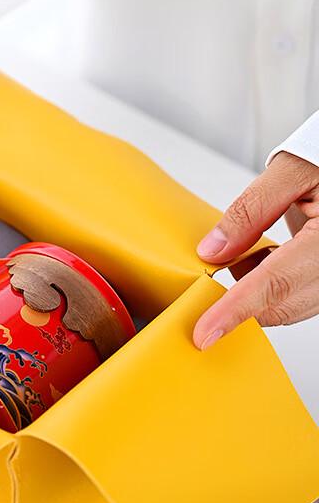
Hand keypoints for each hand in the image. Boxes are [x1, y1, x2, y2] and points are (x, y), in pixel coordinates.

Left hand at [193, 152, 318, 349]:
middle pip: (282, 304)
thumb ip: (251, 209)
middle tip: (201, 294)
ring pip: (291, 305)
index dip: (235, 312)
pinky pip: (299, 295)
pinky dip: (270, 285)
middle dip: (238, 307)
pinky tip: (258, 259)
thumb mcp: (292, 170)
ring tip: (237, 258)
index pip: (274, 283)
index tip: (204, 332)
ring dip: (254, 293)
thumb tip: (213, 251)